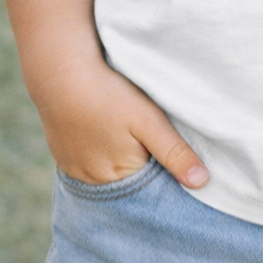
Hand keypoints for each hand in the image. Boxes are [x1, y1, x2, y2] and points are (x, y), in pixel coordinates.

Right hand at [35, 57, 208, 190]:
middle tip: (147, 138)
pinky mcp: (63, 158)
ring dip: (120, 162)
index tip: (170, 152)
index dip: (165, 173)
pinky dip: (100, 155)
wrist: (60, 73)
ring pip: (109, 175)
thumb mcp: (149, 121)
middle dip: (144, 168)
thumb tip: (201, 183)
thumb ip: (174, 153)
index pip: (151, 189)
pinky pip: (89, 165)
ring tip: (124, 134)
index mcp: (118, 178)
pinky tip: (105, 134)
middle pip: (129, 184)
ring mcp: (75, 172)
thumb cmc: (108, 95)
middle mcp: (93, 183)